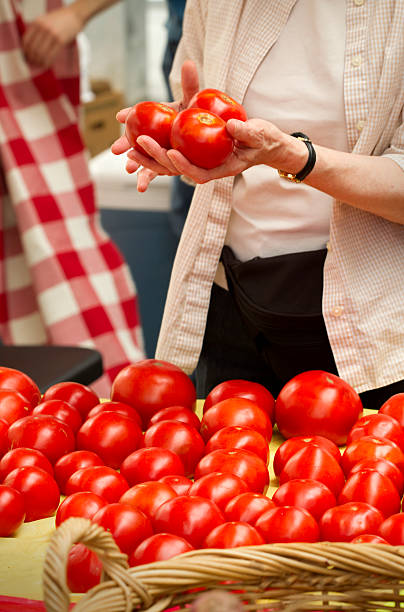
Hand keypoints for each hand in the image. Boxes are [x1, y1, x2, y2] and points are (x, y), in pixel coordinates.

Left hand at [22, 5, 83, 67]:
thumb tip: (31, 49)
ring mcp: (52, 34)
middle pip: (33, 49)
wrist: (74, 15)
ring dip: (39, 62)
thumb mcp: (45, 21)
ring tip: (40, 66)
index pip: (26, 40)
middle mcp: (43, 28)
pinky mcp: (60, 41)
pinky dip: (47, 62)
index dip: (25, 51)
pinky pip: (51, 55)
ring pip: (41, 53)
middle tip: (33, 64)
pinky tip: (47, 65)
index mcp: (37, 23)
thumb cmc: (60, 20)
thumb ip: (38, 31)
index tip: (26, 57)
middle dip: (32, 59)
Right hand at [111, 60, 199, 191]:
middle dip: (125, 144)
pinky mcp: (166, 166)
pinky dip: (146, 179)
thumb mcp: (194, 101)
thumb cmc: (198, 115)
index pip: (139, 114)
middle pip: (136, 139)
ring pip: (144, 157)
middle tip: (115, 148)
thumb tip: (189, 63)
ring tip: (128, 168)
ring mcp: (159, 152)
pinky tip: (140, 188)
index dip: (130, 115)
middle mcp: (154, 136)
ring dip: (136, 164)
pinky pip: (156, 172)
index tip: (120, 116)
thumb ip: (190, 85)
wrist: (212, 136)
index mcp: (156, 118)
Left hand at [128, 118, 308, 184]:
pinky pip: (172, 153)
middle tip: (138, 144)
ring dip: (148, 157)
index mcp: (220, 170)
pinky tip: (139, 139)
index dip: (183, 165)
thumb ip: (246, 132)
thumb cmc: (263, 140)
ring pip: (169, 164)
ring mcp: (198, 162)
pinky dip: (155, 148)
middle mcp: (205, 168)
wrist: (262, 143)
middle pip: (176, 169)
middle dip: (156, 158)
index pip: (198, 172)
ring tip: (127, 148)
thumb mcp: (259, 134)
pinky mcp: (193, 154)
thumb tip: (230, 126)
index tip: (171, 153)